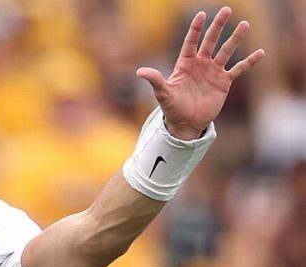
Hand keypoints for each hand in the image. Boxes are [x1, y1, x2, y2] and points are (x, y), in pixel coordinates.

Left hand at [137, 6, 264, 139]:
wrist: (186, 122)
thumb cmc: (172, 107)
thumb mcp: (163, 94)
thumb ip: (155, 81)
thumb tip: (140, 72)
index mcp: (185, 64)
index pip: (191, 42)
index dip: (196, 29)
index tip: (201, 14)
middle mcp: (201, 64)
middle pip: (210, 41)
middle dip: (218, 26)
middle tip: (227, 10)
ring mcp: (213, 71)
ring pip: (226, 51)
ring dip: (235, 38)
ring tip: (244, 24)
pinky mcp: (224, 82)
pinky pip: (239, 69)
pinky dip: (249, 62)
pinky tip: (260, 53)